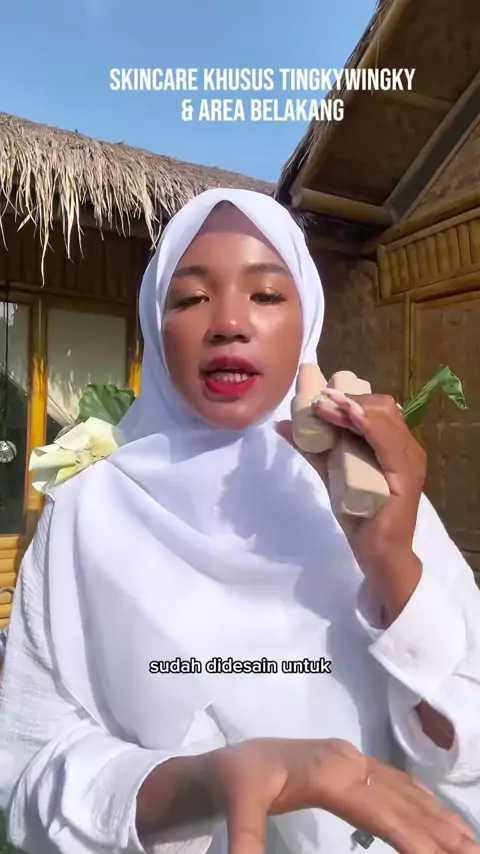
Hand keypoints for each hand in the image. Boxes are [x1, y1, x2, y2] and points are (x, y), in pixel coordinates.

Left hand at [209, 738, 477, 853]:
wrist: (227, 757)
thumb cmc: (234, 780)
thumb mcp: (237, 808)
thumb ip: (246, 841)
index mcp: (327, 773)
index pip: (381, 811)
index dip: (415, 838)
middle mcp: (347, 761)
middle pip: (403, 800)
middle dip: (442, 831)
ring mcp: (350, 759)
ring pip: (405, 790)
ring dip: (440, 816)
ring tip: (471, 842)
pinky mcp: (348, 763)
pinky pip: (395, 782)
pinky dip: (423, 800)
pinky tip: (440, 814)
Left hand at [277, 375, 426, 620]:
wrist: (378, 554)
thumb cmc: (359, 515)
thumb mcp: (332, 474)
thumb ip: (313, 450)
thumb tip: (284, 424)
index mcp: (393, 444)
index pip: (376, 407)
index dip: (348, 396)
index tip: (318, 393)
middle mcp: (407, 448)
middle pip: (381, 406)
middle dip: (348, 398)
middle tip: (318, 400)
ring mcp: (410, 461)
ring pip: (384, 418)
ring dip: (352, 408)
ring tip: (324, 406)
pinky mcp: (406, 477)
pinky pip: (389, 443)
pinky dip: (369, 426)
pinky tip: (351, 418)